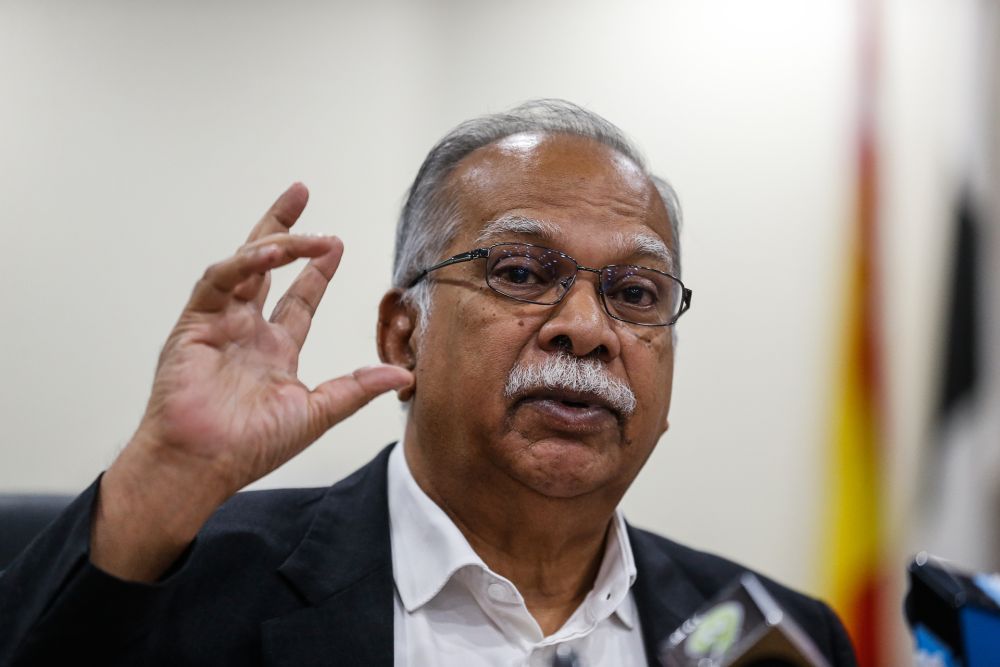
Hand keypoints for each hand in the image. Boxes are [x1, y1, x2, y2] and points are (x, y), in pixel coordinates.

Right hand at [135, 183, 411, 493]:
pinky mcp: (193, 324)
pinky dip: (243, 264)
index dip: (317, 271)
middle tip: (300, 191)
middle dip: (283, 228)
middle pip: (265, 265)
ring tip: (304, 226)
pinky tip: (269, 253)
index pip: (299, 299)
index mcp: (273, 350)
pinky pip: (218, 281)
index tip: (336, 244)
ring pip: (244, 264)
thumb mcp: (317, 412)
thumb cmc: (250, 447)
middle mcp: (246, 331)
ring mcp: (218, 324)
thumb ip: (357, 389)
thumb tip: (404, 375)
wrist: (202, 465)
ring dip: (273, 240)